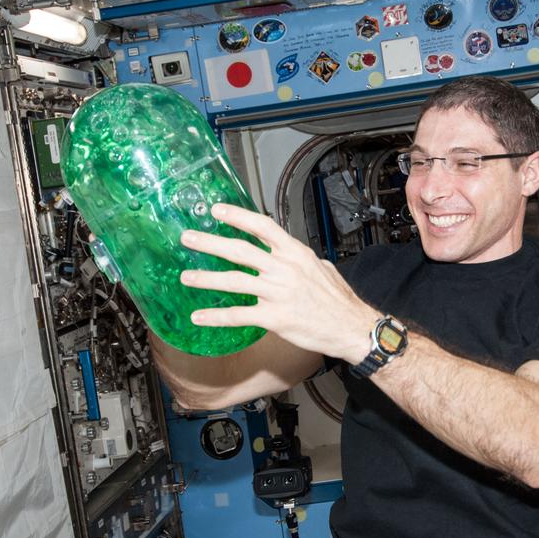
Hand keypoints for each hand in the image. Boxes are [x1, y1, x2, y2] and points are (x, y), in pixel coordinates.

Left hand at [179, 204, 378, 364]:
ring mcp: (278, 293)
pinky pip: (238, 315)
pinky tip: (199, 317)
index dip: (238, 216)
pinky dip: (216, 316)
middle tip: (189, 238)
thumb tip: (289, 253)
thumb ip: (300, 259)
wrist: (351, 327)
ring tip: (187, 277)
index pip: (262, 227)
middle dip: (210, 242)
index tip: (217, 210)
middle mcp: (284, 269)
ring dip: (207, 278)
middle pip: (240, 251)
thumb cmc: (338, 300)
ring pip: (234, 281)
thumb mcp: (322, 268)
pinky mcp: (274, 318)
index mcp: (295, 254)